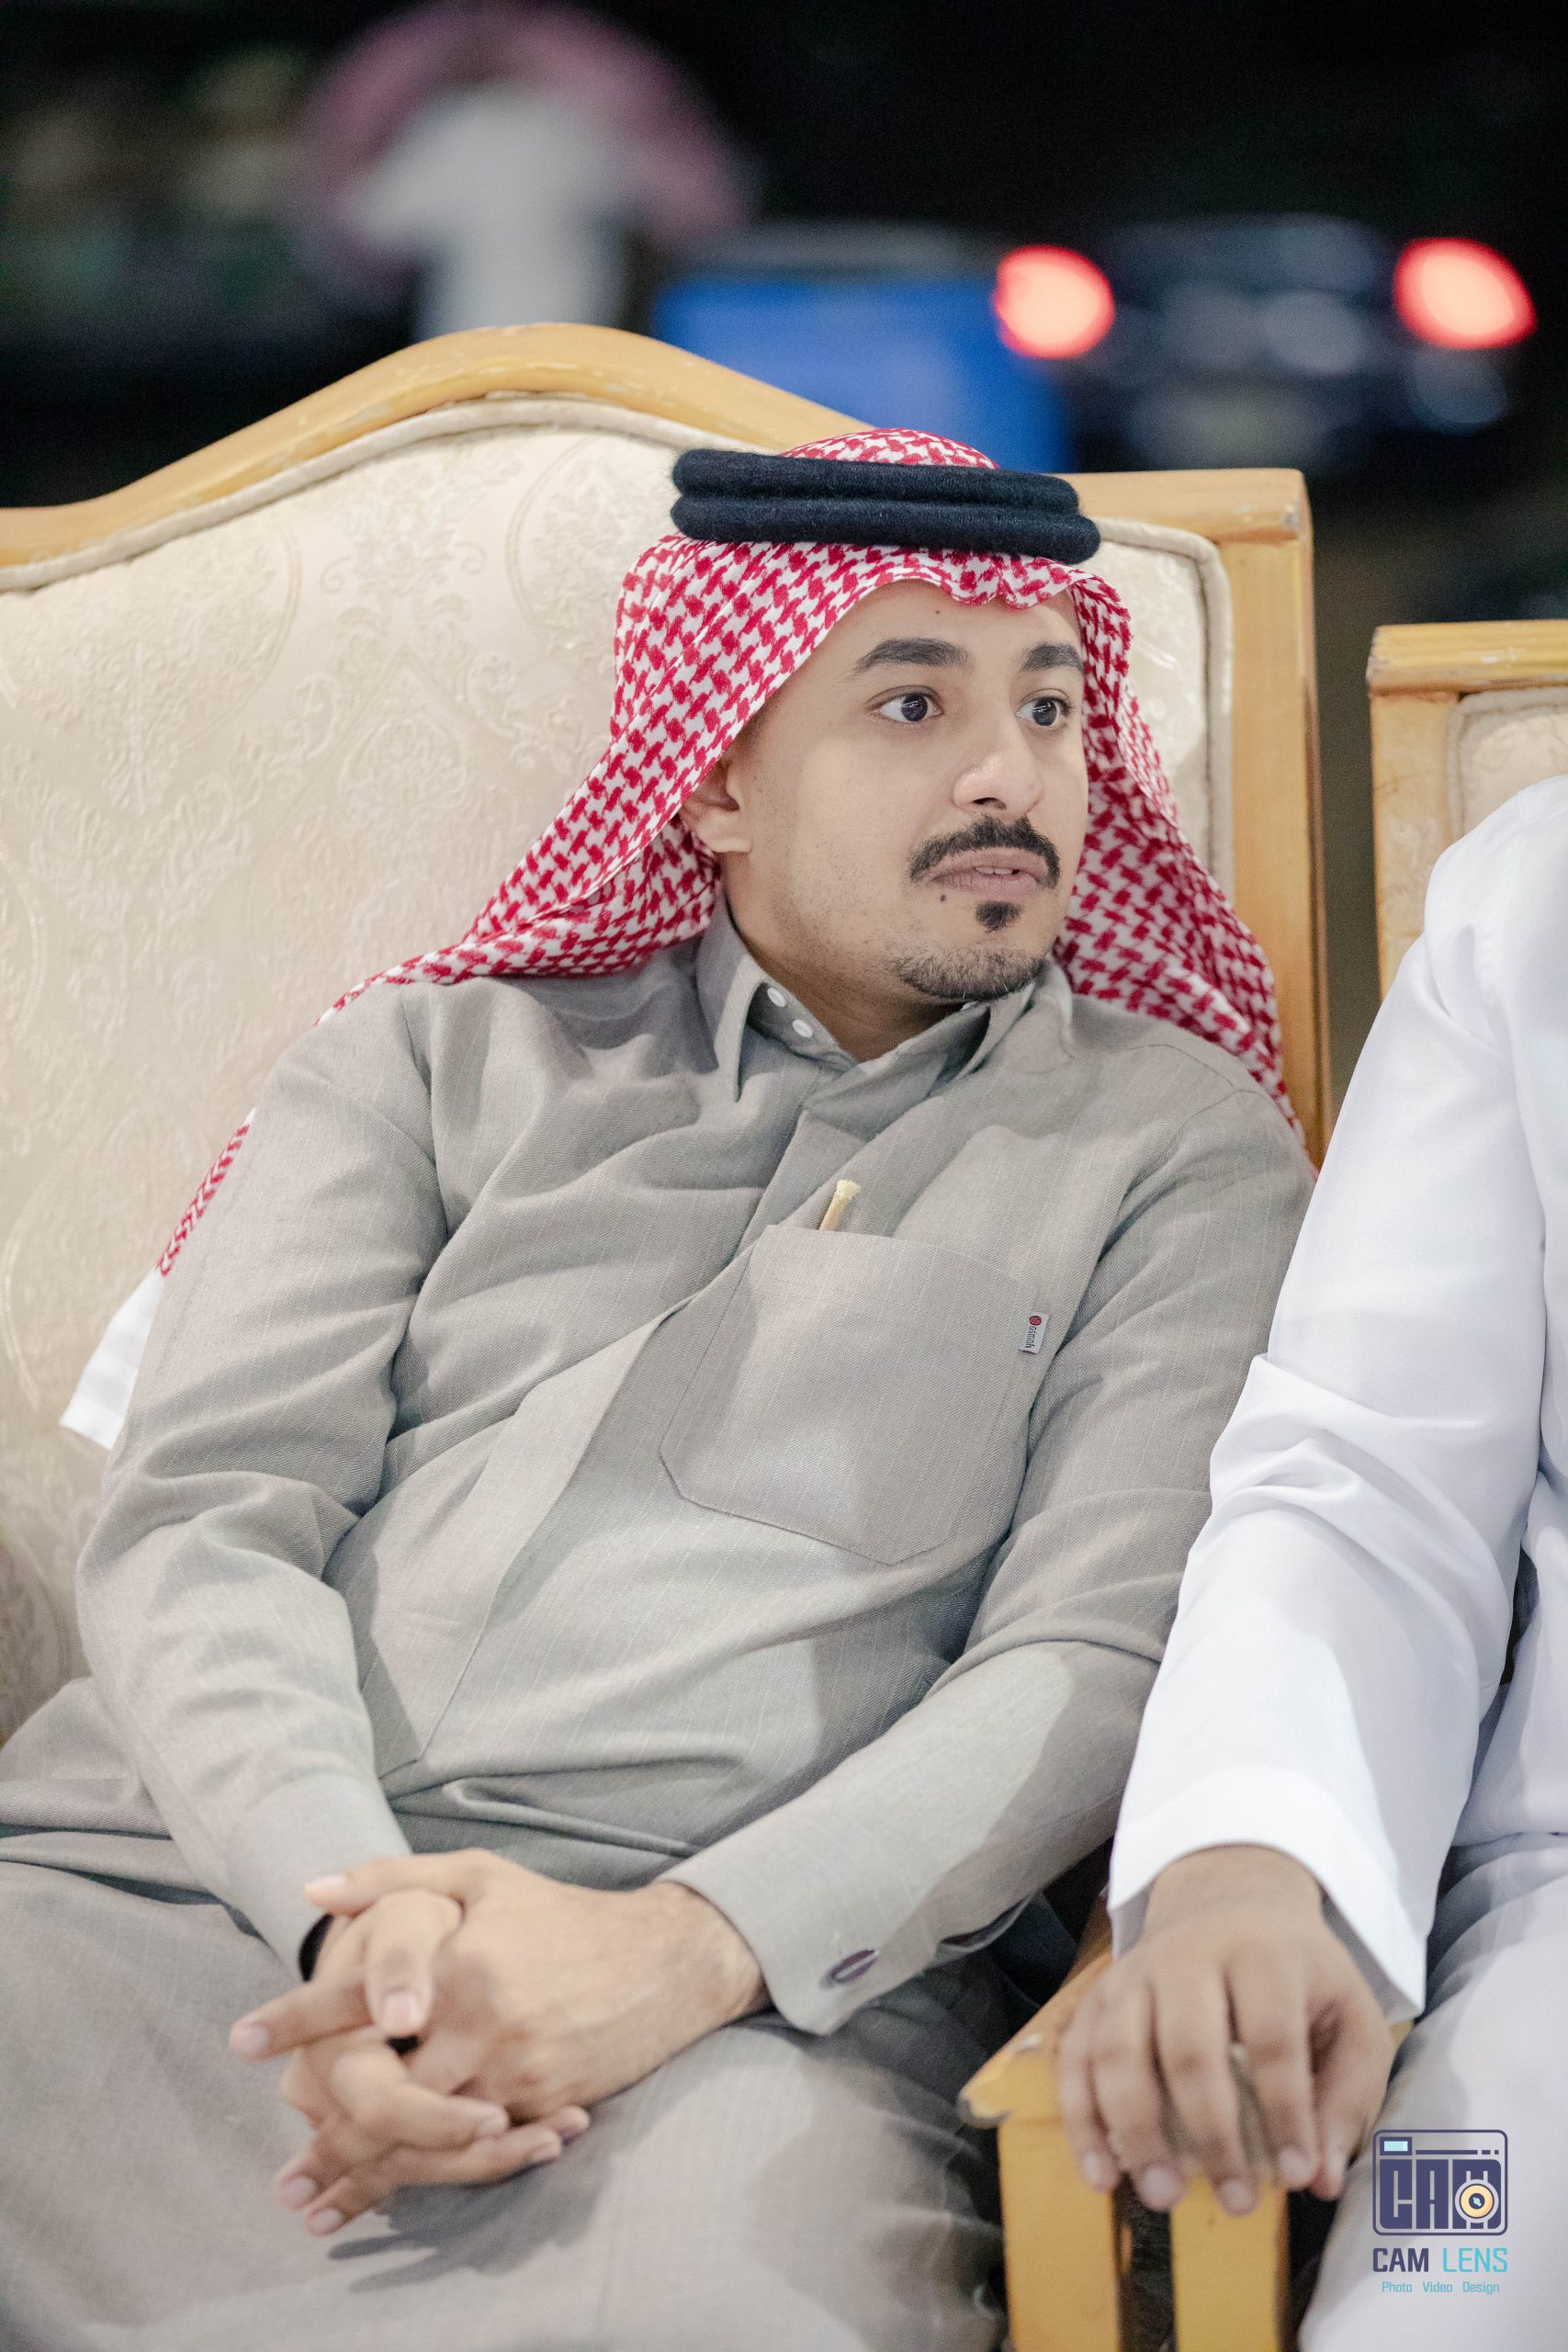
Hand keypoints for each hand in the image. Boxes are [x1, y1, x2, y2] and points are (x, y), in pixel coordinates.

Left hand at [233, 1853, 764, 2229]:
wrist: (666, 1959)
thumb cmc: (561, 1913)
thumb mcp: (481, 1875)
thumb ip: (392, 1879)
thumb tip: (311, 1888)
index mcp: (457, 1963)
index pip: (359, 1997)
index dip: (296, 2021)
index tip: (242, 2042)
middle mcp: (480, 2022)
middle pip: (386, 2095)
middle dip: (328, 2139)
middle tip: (282, 2180)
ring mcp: (515, 2071)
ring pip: (427, 2139)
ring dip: (369, 2179)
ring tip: (320, 2208)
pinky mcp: (546, 2106)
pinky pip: (479, 2152)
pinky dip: (434, 2179)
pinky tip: (396, 2198)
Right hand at [1057, 1846, 1393, 2215]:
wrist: (1227, 1896)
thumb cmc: (1296, 1973)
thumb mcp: (1350, 2016)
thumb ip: (1348, 2094)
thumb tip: (1322, 2179)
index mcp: (1263, 1955)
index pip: (1271, 2038)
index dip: (1285, 2112)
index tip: (1297, 2176)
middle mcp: (1189, 1956)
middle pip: (1188, 2048)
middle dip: (1212, 2135)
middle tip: (1237, 2203)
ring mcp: (1134, 1973)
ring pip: (1119, 2052)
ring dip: (1137, 2134)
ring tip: (1163, 2198)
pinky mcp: (1098, 1994)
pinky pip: (1075, 2056)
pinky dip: (1081, 2119)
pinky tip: (1100, 2174)